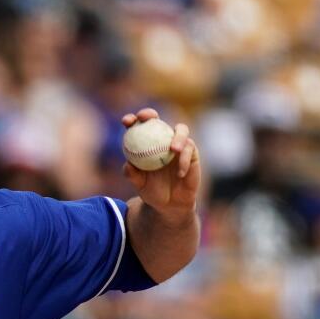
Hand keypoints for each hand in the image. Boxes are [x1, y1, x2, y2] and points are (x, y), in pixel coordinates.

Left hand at [122, 108, 199, 223]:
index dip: (132, 119)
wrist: (169, 204)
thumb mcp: (139, 184)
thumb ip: (132, 174)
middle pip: (157, 120)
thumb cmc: (151, 191)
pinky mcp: (192, 153)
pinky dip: (184, 161)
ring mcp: (178, 145)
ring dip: (177, 136)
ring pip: (181, 130)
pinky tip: (180, 173)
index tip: (127, 121)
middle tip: (147, 118)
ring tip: (174, 149)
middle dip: (150, 113)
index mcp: (146, 144)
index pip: (138, 126)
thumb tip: (128, 165)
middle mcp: (162, 140)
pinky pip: (191, 150)